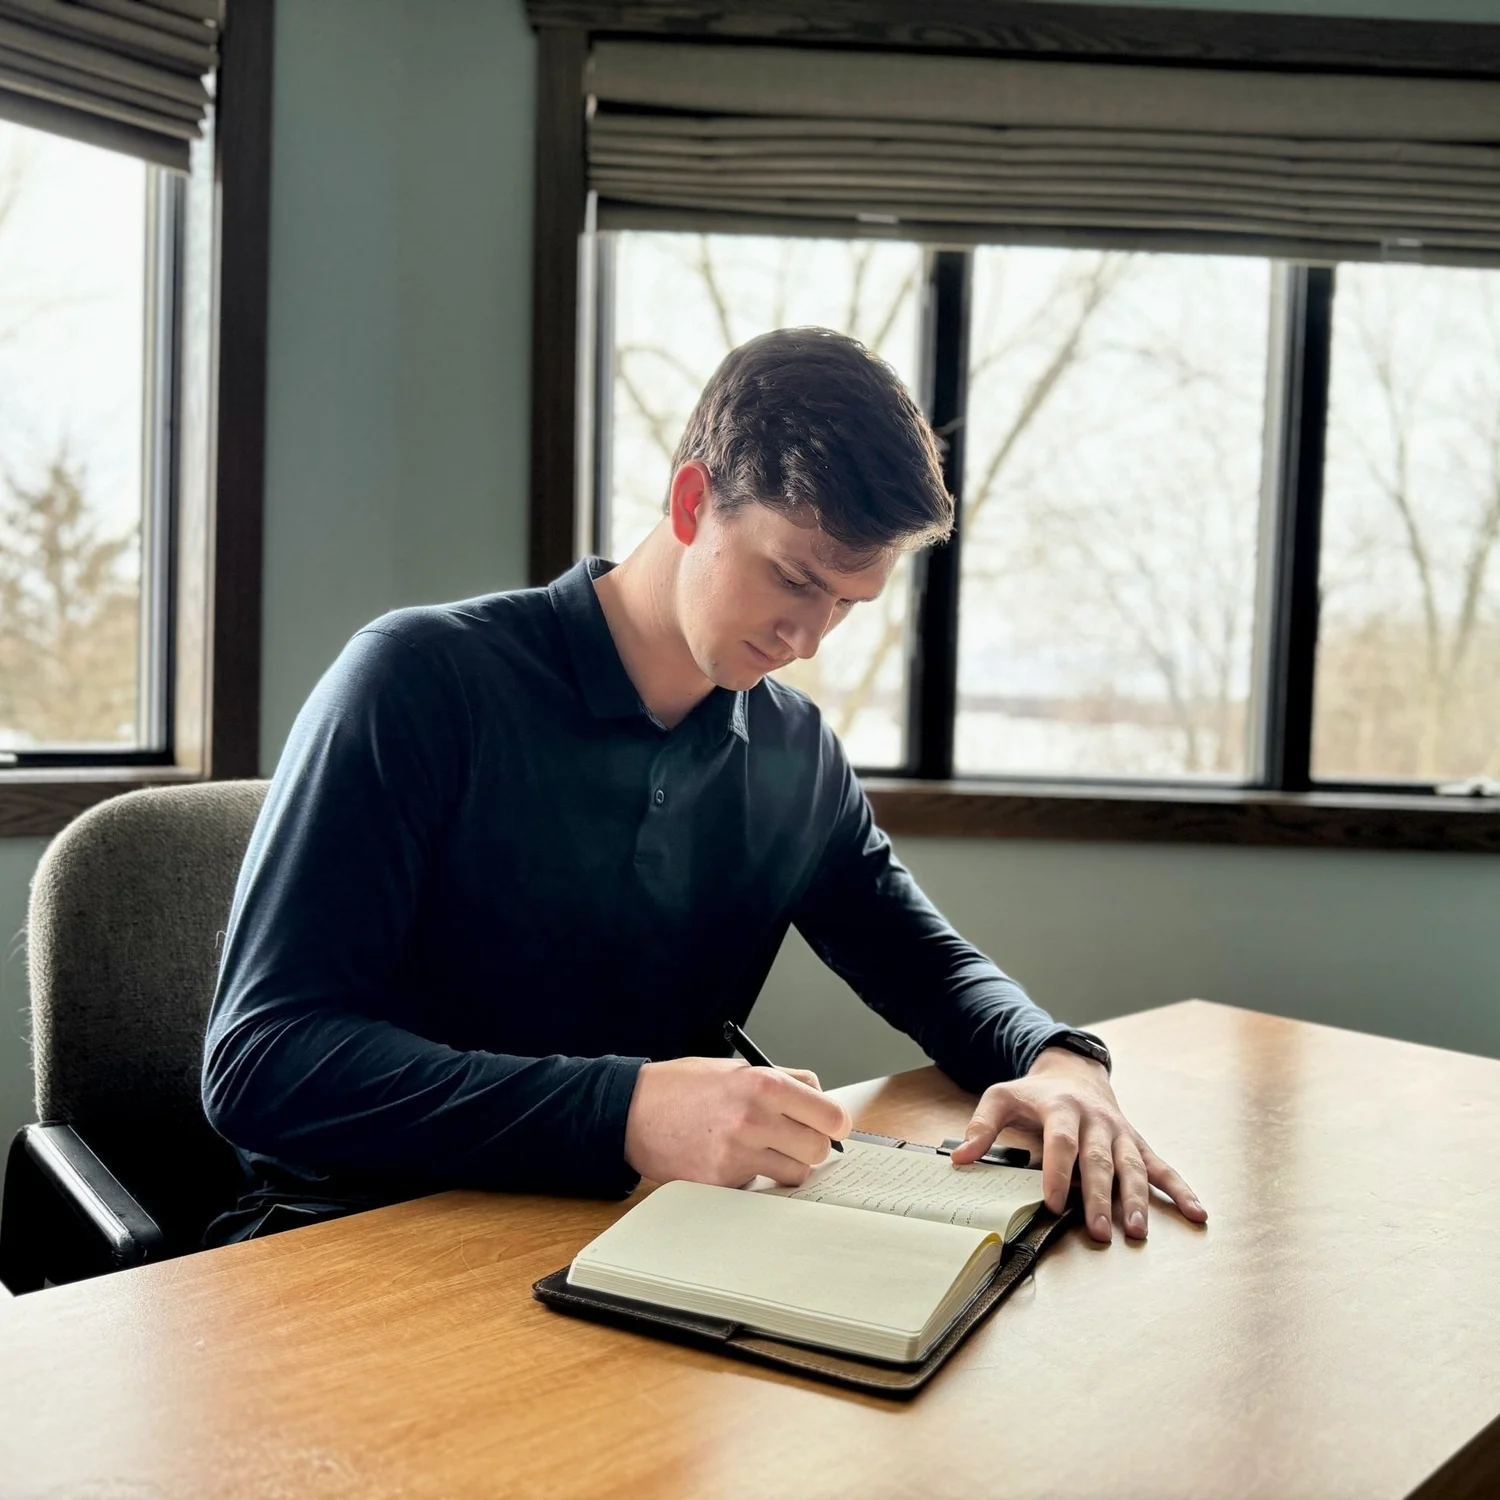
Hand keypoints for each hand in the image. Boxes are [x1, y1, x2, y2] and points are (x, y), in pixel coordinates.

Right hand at [623, 1056, 850, 1188]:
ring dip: (786, 1165)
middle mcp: (755, 1120)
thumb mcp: (738, 1068)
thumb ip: (784, 1081)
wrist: (633, 1111)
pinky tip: (732, 1159)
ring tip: (763, 1149)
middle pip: (819, 1150)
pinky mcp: (723, 1182)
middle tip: (797, 1139)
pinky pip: (760, 1186)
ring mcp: (738, 1155)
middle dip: (812, 1146)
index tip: (833, 1127)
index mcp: (764, 1085)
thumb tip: (821, 1099)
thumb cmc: (685, 1086)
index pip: (830, 1115)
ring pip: (794, 1174)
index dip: (836, 1123)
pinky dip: (754, 1177)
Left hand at [949, 1047, 1206, 1243]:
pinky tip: (1197, 1213)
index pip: (1060, 1142)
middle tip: (1096, 1231)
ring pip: (1132, 1166)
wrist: (1074, 1070)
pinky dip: (1181, 1190)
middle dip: (1098, 1196)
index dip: (1056, 1171)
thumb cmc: (1034, 1092)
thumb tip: (958, 1159)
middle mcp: (1096, 1120)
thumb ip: (981, 1127)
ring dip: (1137, 1200)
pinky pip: (1161, 1166)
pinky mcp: (1137, 1143)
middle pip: (1099, 1160)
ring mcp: (1120, 1132)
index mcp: (1062, 1109)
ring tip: (1136, 1231)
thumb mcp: (1001, 1097)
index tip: (1050, 1201)